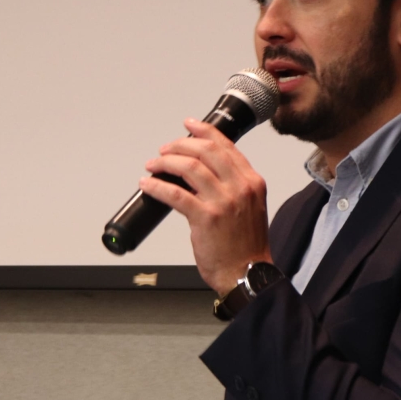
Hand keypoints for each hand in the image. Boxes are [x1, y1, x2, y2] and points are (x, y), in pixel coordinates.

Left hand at [140, 118, 273, 294]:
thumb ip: (234, 187)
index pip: (226, 145)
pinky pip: (175, 194)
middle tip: (165, 150)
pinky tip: (148, 185)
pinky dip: (157, 186)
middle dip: (180, 145)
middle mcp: (240, 187)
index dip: (204, 131)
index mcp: (252, 182)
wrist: (248, 273)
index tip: (189, 126)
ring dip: (165, 162)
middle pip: (206, 151)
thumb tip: (203, 173)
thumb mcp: (250, 207)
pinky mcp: (206, 218)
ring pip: (189, 167)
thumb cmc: (247, 246)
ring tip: (153, 165)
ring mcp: (223, 202)